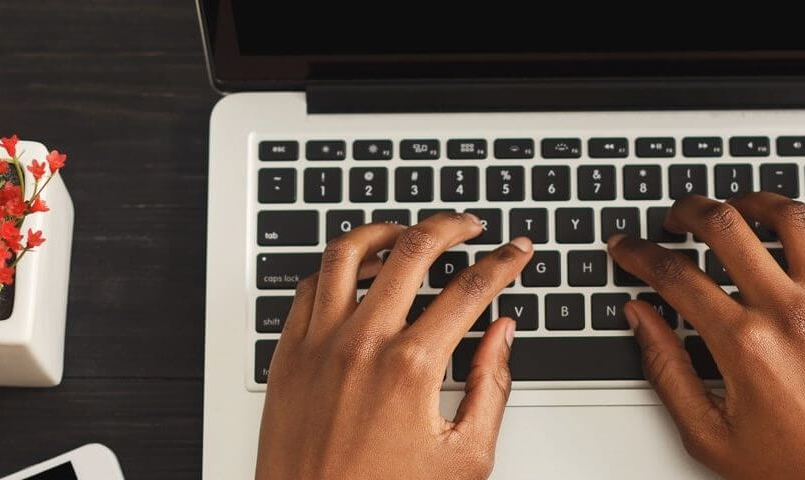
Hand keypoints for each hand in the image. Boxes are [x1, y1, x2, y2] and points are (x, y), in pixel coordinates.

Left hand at [255, 212, 532, 479]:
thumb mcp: (464, 457)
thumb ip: (491, 387)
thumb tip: (501, 336)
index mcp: (412, 367)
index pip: (471, 289)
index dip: (503, 261)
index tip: (517, 251)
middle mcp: (362, 344)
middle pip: (413, 249)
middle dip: (452, 226)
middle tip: (470, 226)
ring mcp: (319, 344)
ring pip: (349, 252)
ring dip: (387, 230)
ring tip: (410, 231)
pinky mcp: (288, 354)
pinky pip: (308, 285)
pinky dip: (336, 265)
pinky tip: (356, 269)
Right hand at [608, 192, 804, 478]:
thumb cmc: (799, 470)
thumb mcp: (711, 435)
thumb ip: (667, 369)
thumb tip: (641, 317)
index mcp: (744, 345)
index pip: (674, 274)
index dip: (638, 253)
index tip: (627, 247)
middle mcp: (790, 314)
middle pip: (724, 226)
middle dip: (686, 211)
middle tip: (674, 218)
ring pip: (788, 217)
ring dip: (750, 202)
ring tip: (733, 208)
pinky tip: (794, 233)